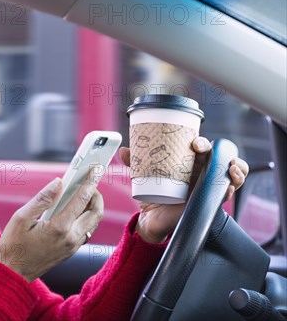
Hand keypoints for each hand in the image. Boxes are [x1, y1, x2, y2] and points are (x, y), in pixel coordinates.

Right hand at [0, 174, 103, 282]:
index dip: (90, 182)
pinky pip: (86, 231)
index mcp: (60, 227)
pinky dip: (86, 218)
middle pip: (96, 212)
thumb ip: (43, 199)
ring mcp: (73, 246)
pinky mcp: (71, 251)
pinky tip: (75, 210)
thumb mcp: (21, 217)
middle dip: (96, 194)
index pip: (82, 199)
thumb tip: (59, 183)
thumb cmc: (14, 245)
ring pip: (94, 223)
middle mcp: (71, 237)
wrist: (14, 273)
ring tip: (82, 194)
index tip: (94, 170)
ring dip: (93, 207)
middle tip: (88, 184)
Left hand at [119, 137, 248, 243]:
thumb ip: (135, 163)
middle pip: (221, 156)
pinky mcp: (210, 201)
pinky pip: (227, 193)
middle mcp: (202, 172)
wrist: (152, 219)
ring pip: (232, 172)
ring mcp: (209, 186)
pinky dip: (232, 188)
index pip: (201, 147)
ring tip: (230, 167)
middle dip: (221, 151)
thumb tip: (125, 150)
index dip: (202, 142)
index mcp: (188, 162)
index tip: (195, 143)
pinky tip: (229, 186)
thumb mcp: (143, 177)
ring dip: (237, 167)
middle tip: (206, 152)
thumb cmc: (152, 194)